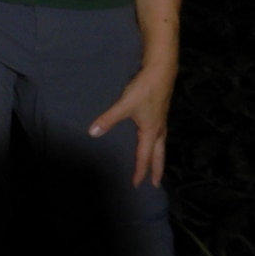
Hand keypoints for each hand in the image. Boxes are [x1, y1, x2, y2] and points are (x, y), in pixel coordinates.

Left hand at [88, 63, 177, 187]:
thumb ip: (108, 119)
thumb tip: (93, 133)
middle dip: (156, 170)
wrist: (161, 71)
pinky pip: (161, 135)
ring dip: (159, 158)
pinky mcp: (161, 112)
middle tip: (155, 184)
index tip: (135, 184)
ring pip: (161, 145)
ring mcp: (162, 121)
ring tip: (157, 166)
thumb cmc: (144, 89)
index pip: (144, 157)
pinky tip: (153, 139)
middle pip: (159, 155)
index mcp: (150, 131)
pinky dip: (158, 144)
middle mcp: (159, 129)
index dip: (139, 171)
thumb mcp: (124, 105)